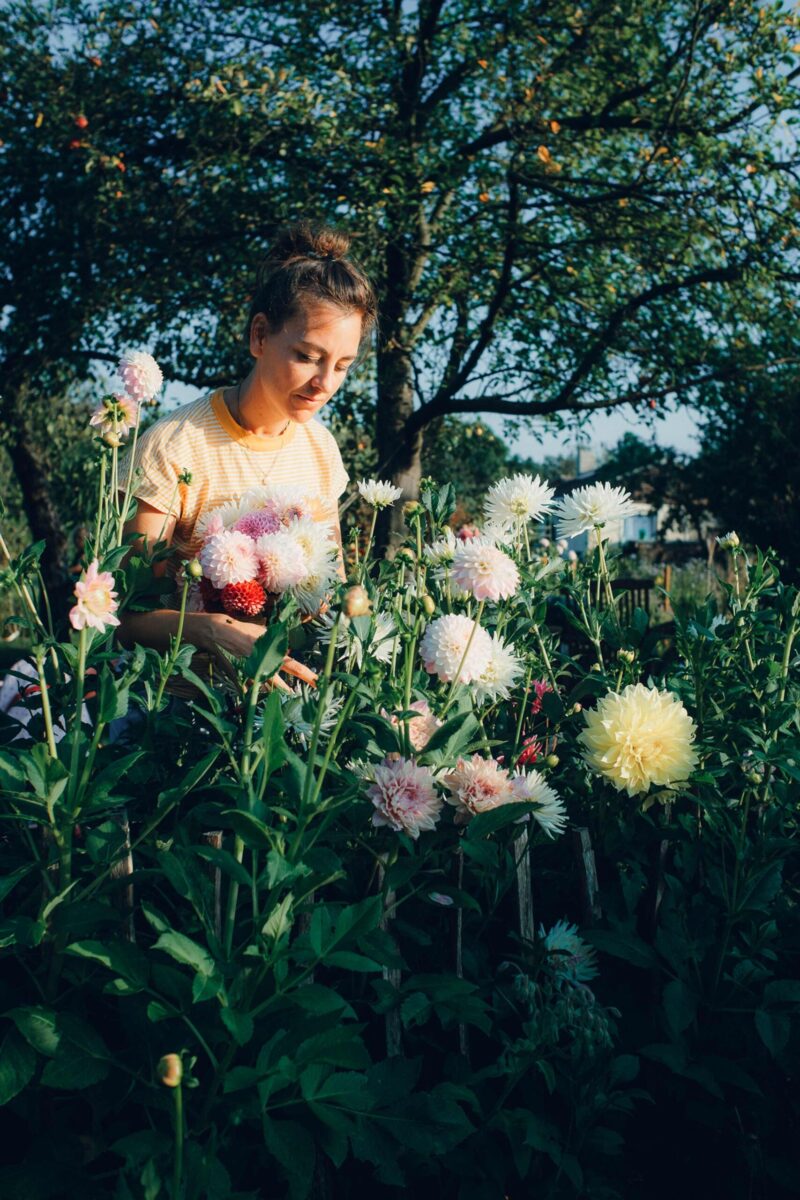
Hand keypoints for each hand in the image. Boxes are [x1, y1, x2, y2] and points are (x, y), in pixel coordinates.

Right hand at [201, 614, 316, 690]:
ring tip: (282, 695)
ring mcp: (250, 675)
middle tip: (298, 695)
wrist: (218, 633)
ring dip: (274, 692)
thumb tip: (287, 653)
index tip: (319, 683)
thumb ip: (277, 644)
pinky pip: (251, 689)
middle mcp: (263, 666)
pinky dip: (256, 689)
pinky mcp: (240, 679)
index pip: (295, 667)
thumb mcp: (264, 633)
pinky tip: (259, 693)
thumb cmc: (243, 630)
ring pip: (267, 689)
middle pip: (281, 686)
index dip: (308, 676)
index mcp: (272, 653)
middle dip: (289, 691)